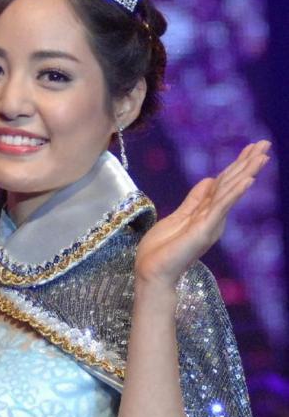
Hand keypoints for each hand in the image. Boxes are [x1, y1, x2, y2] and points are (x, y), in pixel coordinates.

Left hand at [135, 140, 270, 288]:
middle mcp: (213, 218)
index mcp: (206, 213)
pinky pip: (222, 207)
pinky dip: (234, 192)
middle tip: (265, 143)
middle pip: (231, 184)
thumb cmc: (161, 250)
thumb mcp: (178, 217)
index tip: (250, 148)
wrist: (152, 273)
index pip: (224, 184)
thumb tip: (209, 180)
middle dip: (248, 162)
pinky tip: (248, 179)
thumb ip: (194, 200)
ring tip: (263, 155)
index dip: (237, 165)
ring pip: (231, 191)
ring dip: (247, 171)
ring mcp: (211, 224)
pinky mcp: (205, 230)